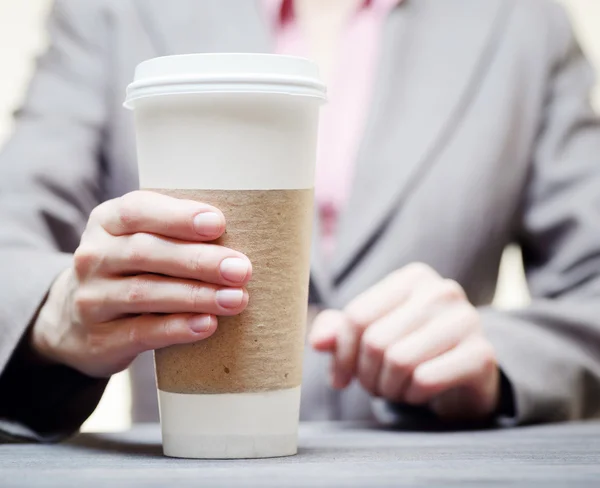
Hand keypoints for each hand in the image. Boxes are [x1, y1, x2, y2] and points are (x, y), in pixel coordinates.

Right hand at [32, 191, 251, 377]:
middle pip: (146, 252)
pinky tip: (208, 324)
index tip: (218, 223)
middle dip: (199, 260)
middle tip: (241, 269)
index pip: (138, 211)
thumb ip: (174, 233)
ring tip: (236, 299)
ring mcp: (92, 299)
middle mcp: (93, 256)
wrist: (76, 322)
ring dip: (196, 296)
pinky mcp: (99, 338)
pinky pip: (141, 331)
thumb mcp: (138, 240)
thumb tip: (238, 236)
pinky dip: (178, 328)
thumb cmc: (128, 270)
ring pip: (145, 293)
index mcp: (107, 222)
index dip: (178, 217)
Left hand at [310, 263, 498, 419]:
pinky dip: (413, 395)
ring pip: (398, 361)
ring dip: (388, 387)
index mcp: (412, 277)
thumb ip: (339, 331)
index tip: (340, 376)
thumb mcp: (371, 335)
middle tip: (374, 385)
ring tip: (395, 388)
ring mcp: (467, 319)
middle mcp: (441, 290)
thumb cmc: (411, 349)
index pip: (356, 316)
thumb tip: (317, 341)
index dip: (341, 353)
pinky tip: (419, 392)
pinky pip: (425, 380)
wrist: (466, 375)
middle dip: (366, 375)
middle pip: (375, 341)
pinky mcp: (481, 354)